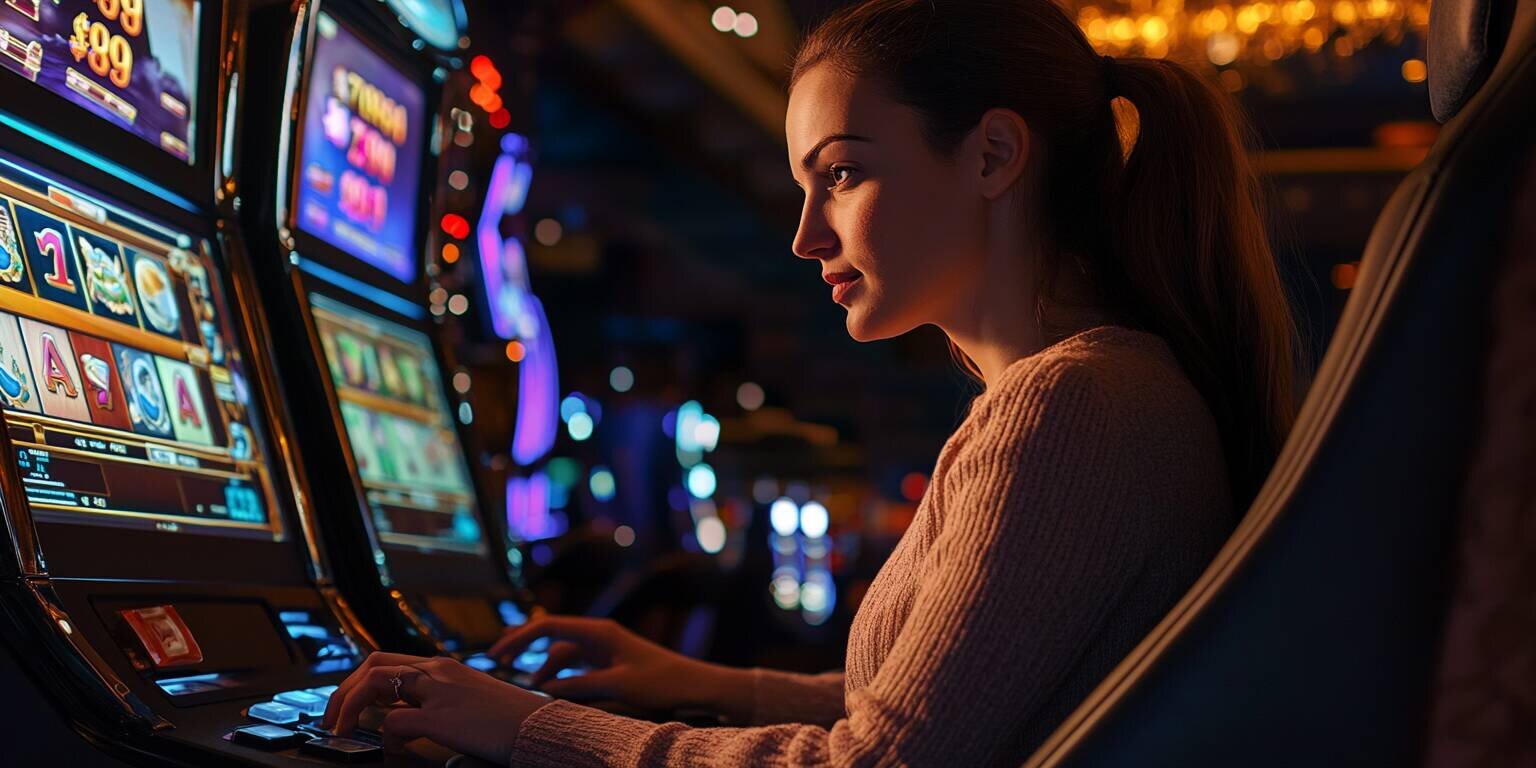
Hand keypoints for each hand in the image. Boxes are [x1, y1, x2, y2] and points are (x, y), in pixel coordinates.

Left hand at [321, 652, 552, 762]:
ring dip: (347, 707)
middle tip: (332, 718)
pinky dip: (384, 737)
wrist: (542, 726)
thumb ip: (445, 700)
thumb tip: (414, 717)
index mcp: (446, 667)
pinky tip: (391, 749)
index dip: (360, 681)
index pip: (389, 660)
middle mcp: (438, 671)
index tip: (348, 703)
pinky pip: (393, 723)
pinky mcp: (440, 718)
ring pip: (373, 683)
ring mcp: (438, 692)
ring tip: (341, 730)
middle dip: (343, 690)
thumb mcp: (475, 699)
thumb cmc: (514, 719)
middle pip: (373, 665)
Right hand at [488, 615, 752, 719]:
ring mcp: (604, 648)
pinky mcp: (610, 663)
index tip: (497, 654)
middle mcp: (599, 635)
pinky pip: (577, 666)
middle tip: (497, 662)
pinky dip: (561, 676)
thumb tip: (544, 690)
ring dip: (544, 668)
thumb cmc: (662, 682)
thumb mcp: (618, 687)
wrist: (695, 685)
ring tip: (527, 688)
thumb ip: (580, 686)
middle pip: (552, 636)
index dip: (519, 638)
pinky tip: (552, 690)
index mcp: (599, 631)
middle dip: (524, 647)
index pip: (549, 626)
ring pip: (563, 654)